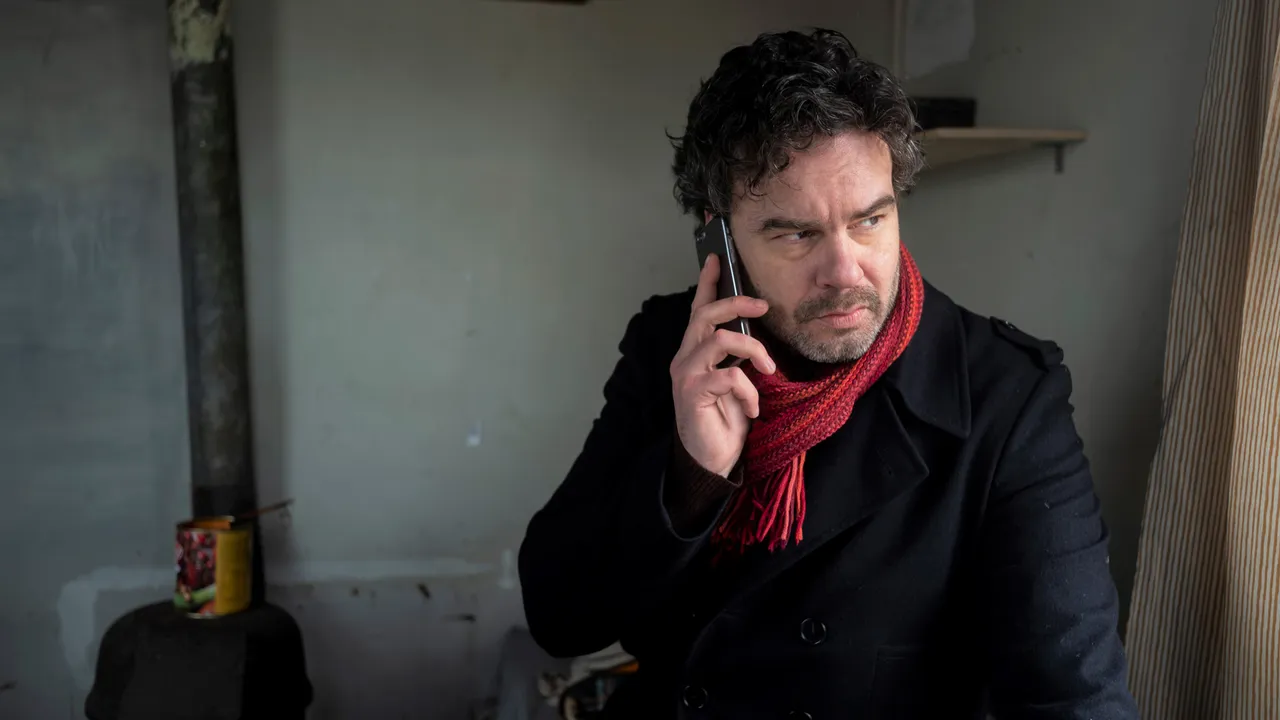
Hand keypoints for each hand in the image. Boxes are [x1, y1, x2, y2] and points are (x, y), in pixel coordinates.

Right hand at [669, 254, 775, 476]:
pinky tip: (754, 408)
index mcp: (695, 352)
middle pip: (705, 315)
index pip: (699, 310)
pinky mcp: (692, 394)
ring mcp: (686, 375)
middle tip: (763, 306)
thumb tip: (756, 334)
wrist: (711, 461)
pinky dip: (748, 390)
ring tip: (769, 370)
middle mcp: (685, 358)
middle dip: (736, 303)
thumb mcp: (735, 382)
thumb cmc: (724, 420)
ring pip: (719, 339)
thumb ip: (737, 358)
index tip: (716, 257)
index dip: (706, 283)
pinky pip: (728, 376)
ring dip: (752, 350)